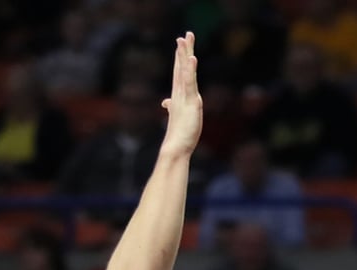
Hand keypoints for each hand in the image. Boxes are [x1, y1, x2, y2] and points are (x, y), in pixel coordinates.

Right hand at [160, 34, 202, 156]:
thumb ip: (172, 106)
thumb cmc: (179, 134)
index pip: (179, 72)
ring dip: (184, 54)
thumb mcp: (178, 116)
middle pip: (180, 67)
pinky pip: (190, 83)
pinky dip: (189, 70)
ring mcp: (184, 97)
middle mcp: (179, 93)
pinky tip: (191, 58)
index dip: (180, 57)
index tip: (181, 43)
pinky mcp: (190, 102)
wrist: (175, 147)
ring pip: (184, 71)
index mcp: (178, 95)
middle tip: (185, 35)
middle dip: (183, 50)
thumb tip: (165, 102)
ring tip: (184, 39)